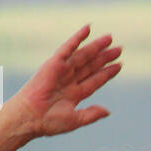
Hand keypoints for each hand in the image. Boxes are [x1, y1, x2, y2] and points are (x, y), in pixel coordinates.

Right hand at [3, 24, 120, 136]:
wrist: (30, 117)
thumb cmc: (49, 122)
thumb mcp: (75, 119)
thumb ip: (92, 114)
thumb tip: (108, 112)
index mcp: (75, 94)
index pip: (95, 80)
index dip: (107, 73)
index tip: (119, 65)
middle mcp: (69, 80)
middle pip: (91, 66)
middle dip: (105, 57)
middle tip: (119, 49)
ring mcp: (62, 71)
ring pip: (83, 56)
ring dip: (96, 47)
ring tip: (110, 39)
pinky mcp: (54, 63)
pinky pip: (68, 48)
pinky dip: (77, 38)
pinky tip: (88, 28)